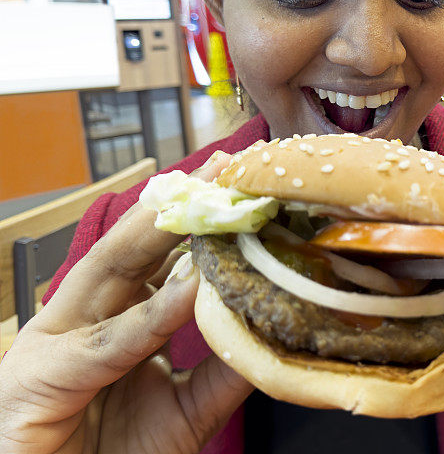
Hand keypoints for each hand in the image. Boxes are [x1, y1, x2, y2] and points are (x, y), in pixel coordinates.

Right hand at [0, 152, 252, 453]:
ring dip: (157, 232)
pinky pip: (105, 345)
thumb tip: (269, 328)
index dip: (198, 224)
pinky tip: (187, 292)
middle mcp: (82, 320)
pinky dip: (148, 317)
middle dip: (177, 205)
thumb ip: (222, 370)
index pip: (156, 260)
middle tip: (223, 169)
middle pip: (132, 250)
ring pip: (109, 273)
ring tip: (205, 199)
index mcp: (112, 321)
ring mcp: (54, 343)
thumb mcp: (186, 410)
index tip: (238, 189)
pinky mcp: (38, 380)